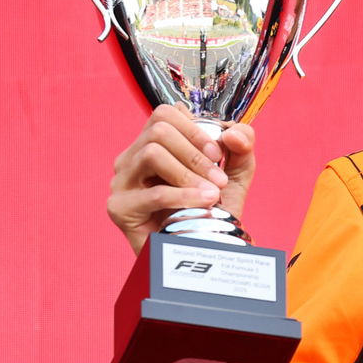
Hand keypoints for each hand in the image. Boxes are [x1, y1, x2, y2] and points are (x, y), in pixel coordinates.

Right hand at [106, 105, 257, 253]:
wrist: (204, 249)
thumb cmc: (213, 209)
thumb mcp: (237, 172)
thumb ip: (242, 145)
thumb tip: (232, 132)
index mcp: (153, 144)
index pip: (166, 114)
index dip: (196, 130)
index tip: (218, 155)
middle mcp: (132, 158)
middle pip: (159, 130)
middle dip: (195, 153)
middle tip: (219, 178)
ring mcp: (121, 182)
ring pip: (152, 153)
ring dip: (189, 173)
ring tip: (211, 194)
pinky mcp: (120, 208)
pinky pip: (153, 193)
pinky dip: (184, 196)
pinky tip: (203, 204)